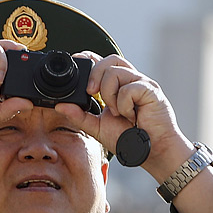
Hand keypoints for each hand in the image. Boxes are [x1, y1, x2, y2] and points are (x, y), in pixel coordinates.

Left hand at [53, 52, 193, 180]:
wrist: (150, 152)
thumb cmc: (130, 138)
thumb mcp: (98, 127)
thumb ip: (79, 116)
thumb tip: (60, 106)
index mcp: (118, 85)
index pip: (102, 61)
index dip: (88, 59)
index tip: (76, 68)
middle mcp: (130, 80)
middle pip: (109, 60)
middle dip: (95, 74)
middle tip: (90, 93)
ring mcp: (142, 83)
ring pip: (116, 72)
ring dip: (110, 94)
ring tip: (117, 112)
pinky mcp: (151, 91)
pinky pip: (130, 88)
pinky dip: (124, 104)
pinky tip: (131, 116)